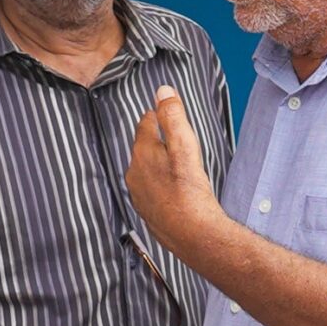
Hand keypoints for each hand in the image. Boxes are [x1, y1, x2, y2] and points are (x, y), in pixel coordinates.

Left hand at [123, 85, 225, 261]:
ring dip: (158, 165)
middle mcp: (134, 172)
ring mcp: (138, 194)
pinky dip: (161, 186)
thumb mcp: (185, 146)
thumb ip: (172, 117)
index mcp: (142, 152)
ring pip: (146, 170)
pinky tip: (175, 191)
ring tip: (177, 167)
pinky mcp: (146, 211)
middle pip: (144, 147)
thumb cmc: (190, 190)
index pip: (145, 123)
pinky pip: (151, 190)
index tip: (167, 116)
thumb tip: (162, 90)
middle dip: (157, 141)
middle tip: (176, 141)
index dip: (157, 116)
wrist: (193, 235)